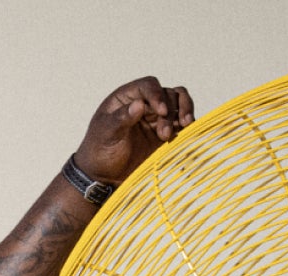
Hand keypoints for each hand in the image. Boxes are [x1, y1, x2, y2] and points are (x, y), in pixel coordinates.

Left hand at [73, 76, 195, 185]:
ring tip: (185, 127)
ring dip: (183, 113)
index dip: (157, 94)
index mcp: (126, 98)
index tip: (162, 111)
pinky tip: (188, 133)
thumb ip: (122, 118)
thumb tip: (139, 104)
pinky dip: (187, 126)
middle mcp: (143, 104)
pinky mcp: (164, 134)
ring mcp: (155, 119)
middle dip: (170, 111)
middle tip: (164, 135)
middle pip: (167, 95)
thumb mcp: (106, 134)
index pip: (148, 86)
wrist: (104, 177)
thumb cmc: (99, 152)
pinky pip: (181, 124)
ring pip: (178, 105)